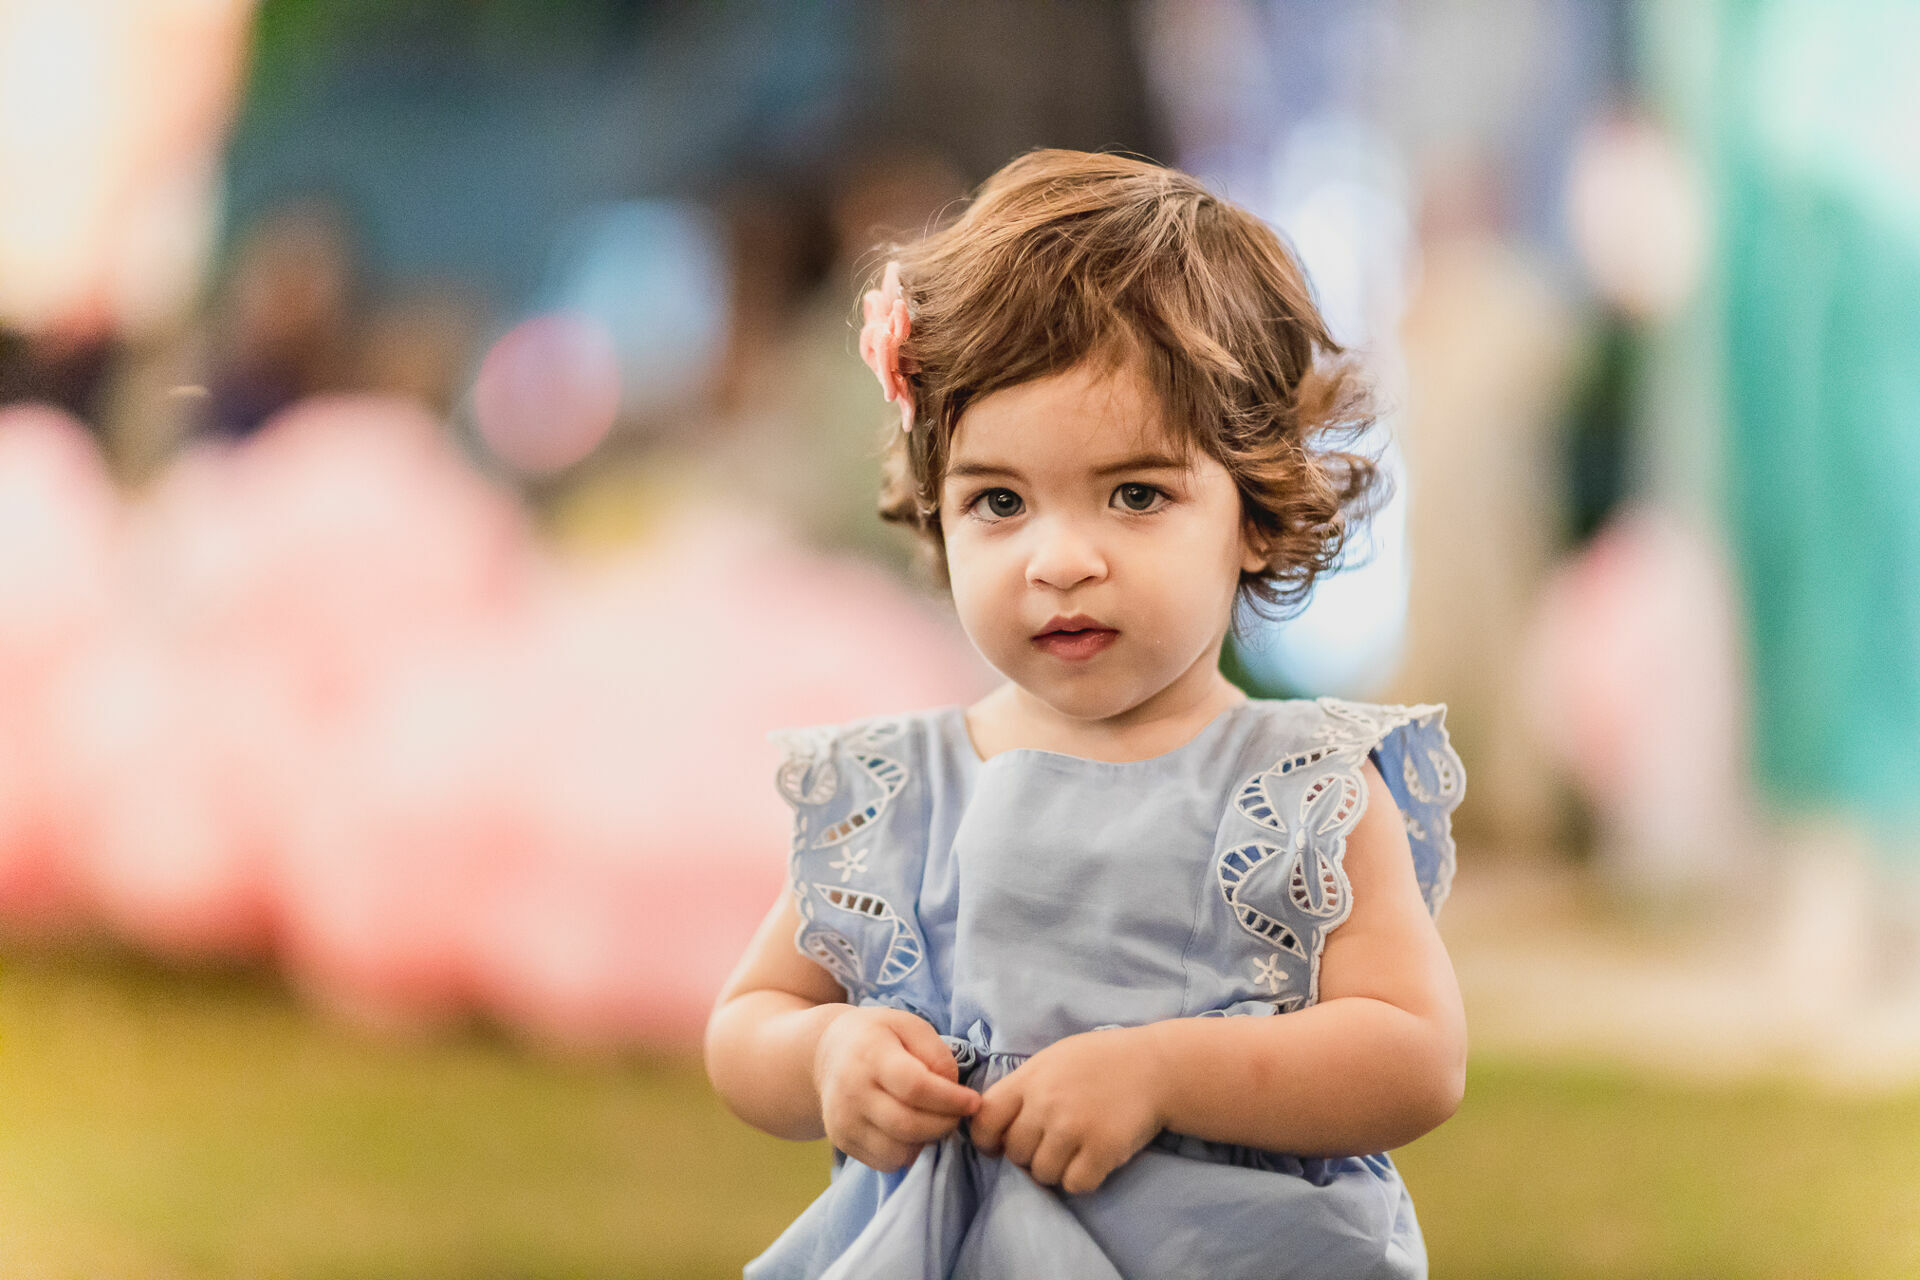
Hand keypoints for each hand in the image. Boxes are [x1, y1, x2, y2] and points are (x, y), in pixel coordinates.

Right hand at [812, 1005, 980, 1172]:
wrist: (827, 1053)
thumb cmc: (878, 1036)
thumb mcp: (909, 1025)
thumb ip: (936, 1053)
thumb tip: (952, 1089)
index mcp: (870, 1055)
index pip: (914, 1087)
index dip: (950, 1100)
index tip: (974, 1102)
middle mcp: (851, 1091)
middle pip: (907, 1125)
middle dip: (944, 1125)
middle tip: (959, 1115)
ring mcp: (844, 1121)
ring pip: (897, 1152)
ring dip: (927, 1142)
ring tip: (934, 1120)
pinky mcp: (843, 1141)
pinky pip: (885, 1162)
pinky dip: (907, 1152)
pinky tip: (912, 1130)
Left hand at [969, 1027, 1164, 1194]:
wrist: (1156, 1066)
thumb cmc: (1102, 1061)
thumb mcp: (1054, 1059)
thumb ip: (1023, 1087)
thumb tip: (992, 1122)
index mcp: (1030, 1078)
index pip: (985, 1119)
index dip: (987, 1139)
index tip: (999, 1144)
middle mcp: (1046, 1104)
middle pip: (1015, 1152)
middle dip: (1028, 1155)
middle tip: (1051, 1144)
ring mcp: (1074, 1128)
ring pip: (1042, 1173)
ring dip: (1055, 1170)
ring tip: (1074, 1151)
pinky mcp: (1102, 1149)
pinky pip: (1074, 1184)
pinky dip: (1082, 1179)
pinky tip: (1093, 1160)